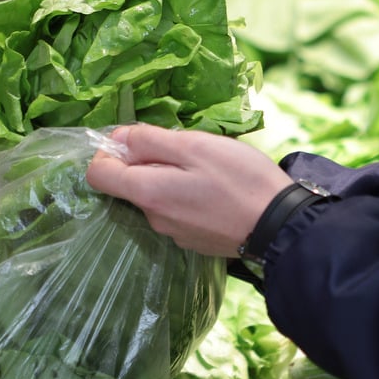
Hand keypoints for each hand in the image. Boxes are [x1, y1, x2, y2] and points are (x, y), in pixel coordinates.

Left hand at [86, 124, 292, 256]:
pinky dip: (187, 196)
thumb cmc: (239, 178)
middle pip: (130, 184)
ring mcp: (173, 232)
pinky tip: (216, 191)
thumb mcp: (194, 145)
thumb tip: (116, 138)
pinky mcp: (192, 240)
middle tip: (187, 150)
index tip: (135, 140)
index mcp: (147, 192)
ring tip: (208, 170)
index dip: (107, 152)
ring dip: (171, 178)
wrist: (280, 225)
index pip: (98, 175)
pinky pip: (176, 210)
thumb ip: (150, 140)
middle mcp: (153, 218)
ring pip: (156, 196)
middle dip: (149, 161)